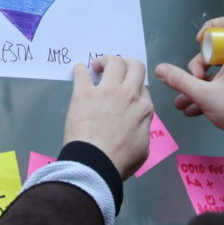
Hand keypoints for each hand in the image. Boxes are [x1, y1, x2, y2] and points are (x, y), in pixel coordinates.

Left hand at [63, 56, 153, 178]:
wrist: (95, 163)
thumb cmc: (120, 161)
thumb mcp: (143, 148)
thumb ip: (143, 129)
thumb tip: (138, 122)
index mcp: (144, 108)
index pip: (143, 88)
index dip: (134, 88)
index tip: (125, 93)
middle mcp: (129, 94)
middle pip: (135, 66)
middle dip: (127, 65)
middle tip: (115, 71)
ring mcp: (107, 91)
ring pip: (114, 62)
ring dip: (106, 61)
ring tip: (97, 67)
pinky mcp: (85, 92)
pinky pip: (82, 72)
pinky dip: (80, 70)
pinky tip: (79, 71)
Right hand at [154, 16, 223, 163]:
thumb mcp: (203, 94)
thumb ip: (179, 80)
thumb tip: (162, 70)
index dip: (210, 28)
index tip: (199, 42)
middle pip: (216, 50)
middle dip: (198, 65)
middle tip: (194, 80)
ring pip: (216, 70)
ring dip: (199, 83)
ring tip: (186, 99)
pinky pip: (222, 82)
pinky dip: (208, 91)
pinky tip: (194, 108)